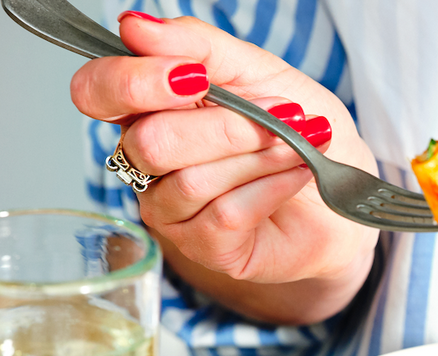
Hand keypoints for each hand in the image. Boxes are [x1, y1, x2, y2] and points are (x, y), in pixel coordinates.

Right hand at [69, 11, 377, 323]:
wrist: (339, 190)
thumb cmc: (294, 129)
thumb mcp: (255, 71)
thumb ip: (197, 46)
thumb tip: (136, 26)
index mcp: (146, 107)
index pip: (98, 93)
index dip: (136, 83)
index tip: (196, 78)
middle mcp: (146, 162)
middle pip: (151, 142)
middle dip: (226, 126)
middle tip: (284, 115)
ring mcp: (171, 210)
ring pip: (192, 181)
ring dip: (258, 156)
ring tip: (300, 145)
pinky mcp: (205, 248)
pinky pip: (226, 214)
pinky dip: (271, 186)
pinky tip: (298, 173)